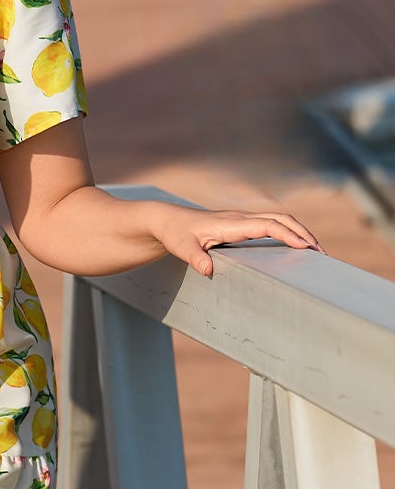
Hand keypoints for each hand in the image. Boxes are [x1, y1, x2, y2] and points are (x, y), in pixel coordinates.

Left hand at [154, 201, 322, 277]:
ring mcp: (242, 219)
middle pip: (280, 219)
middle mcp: (240, 218)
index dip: (287, 234)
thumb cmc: (174, 234)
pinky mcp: (241, 224)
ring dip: (298, 232)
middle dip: (302, 233)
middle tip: (321, 253)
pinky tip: (296, 246)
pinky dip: (288, 232)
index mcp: (230, 223)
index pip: (266, 226)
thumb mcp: (181, 248)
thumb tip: (207, 270)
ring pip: (278, 220)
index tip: (305, 246)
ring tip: (316, 251)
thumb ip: (194, 259)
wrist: (167, 220)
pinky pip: (271, 225)